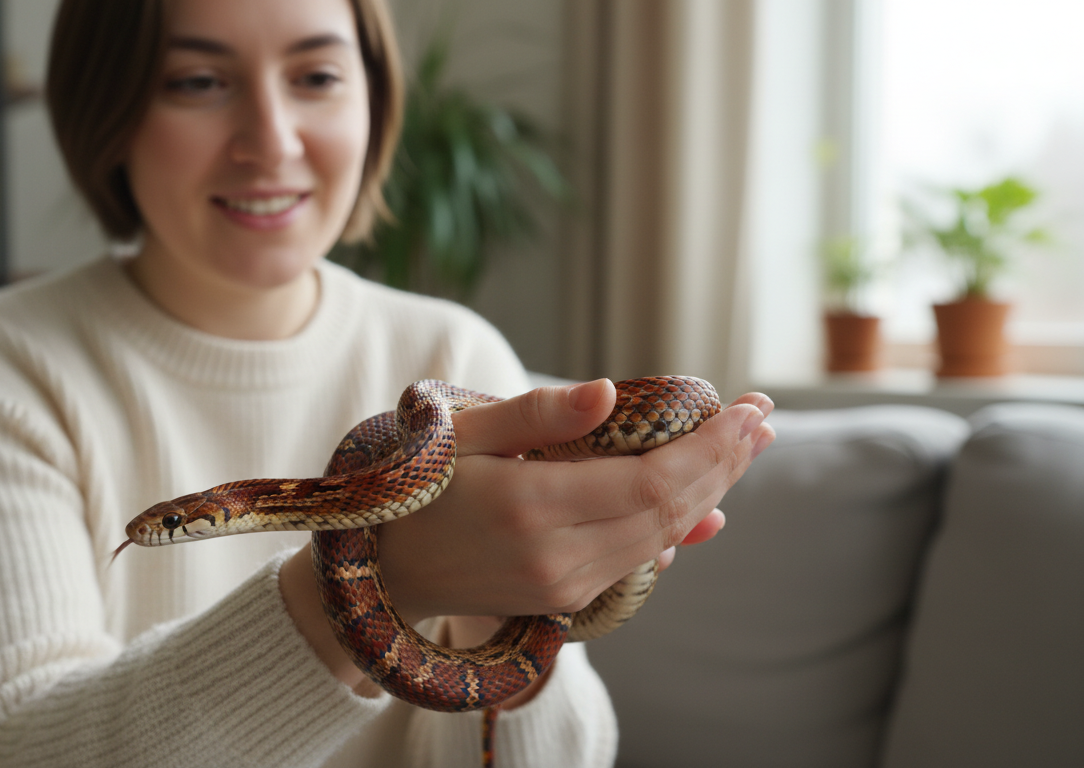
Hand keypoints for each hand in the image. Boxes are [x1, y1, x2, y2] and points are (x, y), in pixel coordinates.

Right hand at [278, 378, 774, 698]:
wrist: (382, 567)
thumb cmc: (415, 483)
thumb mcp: (461, 432)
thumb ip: (538, 414)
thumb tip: (610, 391)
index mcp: (531, 506)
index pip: (651, 479)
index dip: (709, 446)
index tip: (748, 408)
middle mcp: (556, 556)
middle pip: (669, 510)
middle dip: (724, 463)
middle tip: (764, 419)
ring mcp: (562, 586)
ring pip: (661, 538)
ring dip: (710, 492)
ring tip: (746, 448)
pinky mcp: (563, 598)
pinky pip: (637, 561)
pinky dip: (676, 527)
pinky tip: (706, 504)